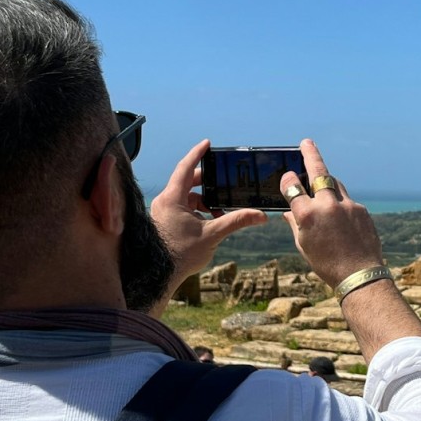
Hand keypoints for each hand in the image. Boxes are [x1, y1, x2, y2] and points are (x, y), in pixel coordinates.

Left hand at [151, 140, 266, 293]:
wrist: (159, 276)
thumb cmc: (180, 255)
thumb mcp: (212, 235)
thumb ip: (236, 221)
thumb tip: (260, 215)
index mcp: (173, 198)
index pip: (186, 168)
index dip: (198, 154)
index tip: (208, 144)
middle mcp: (165, 201)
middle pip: (188, 181)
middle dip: (208, 182)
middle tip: (224, 180)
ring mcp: (163, 211)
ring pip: (186, 196)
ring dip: (205, 200)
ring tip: (221, 210)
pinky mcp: (165, 221)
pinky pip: (183, 207)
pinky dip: (197, 209)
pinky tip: (210, 220)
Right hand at [280, 139, 384, 288]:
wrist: (360, 275)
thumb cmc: (327, 264)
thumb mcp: (303, 245)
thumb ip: (295, 223)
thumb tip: (288, 210)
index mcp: (307, 215)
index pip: (293, 186)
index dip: (288, 180)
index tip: (289, 177)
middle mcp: (327, 205)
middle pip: (318, 171)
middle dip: (311, 155)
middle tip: (306, 143)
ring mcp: (347, 205)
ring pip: (335, 183)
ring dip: (327, 181)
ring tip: (321, 182)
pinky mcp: (361, 209)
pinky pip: (347, 200)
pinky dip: (340, 204)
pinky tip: (339, 217)